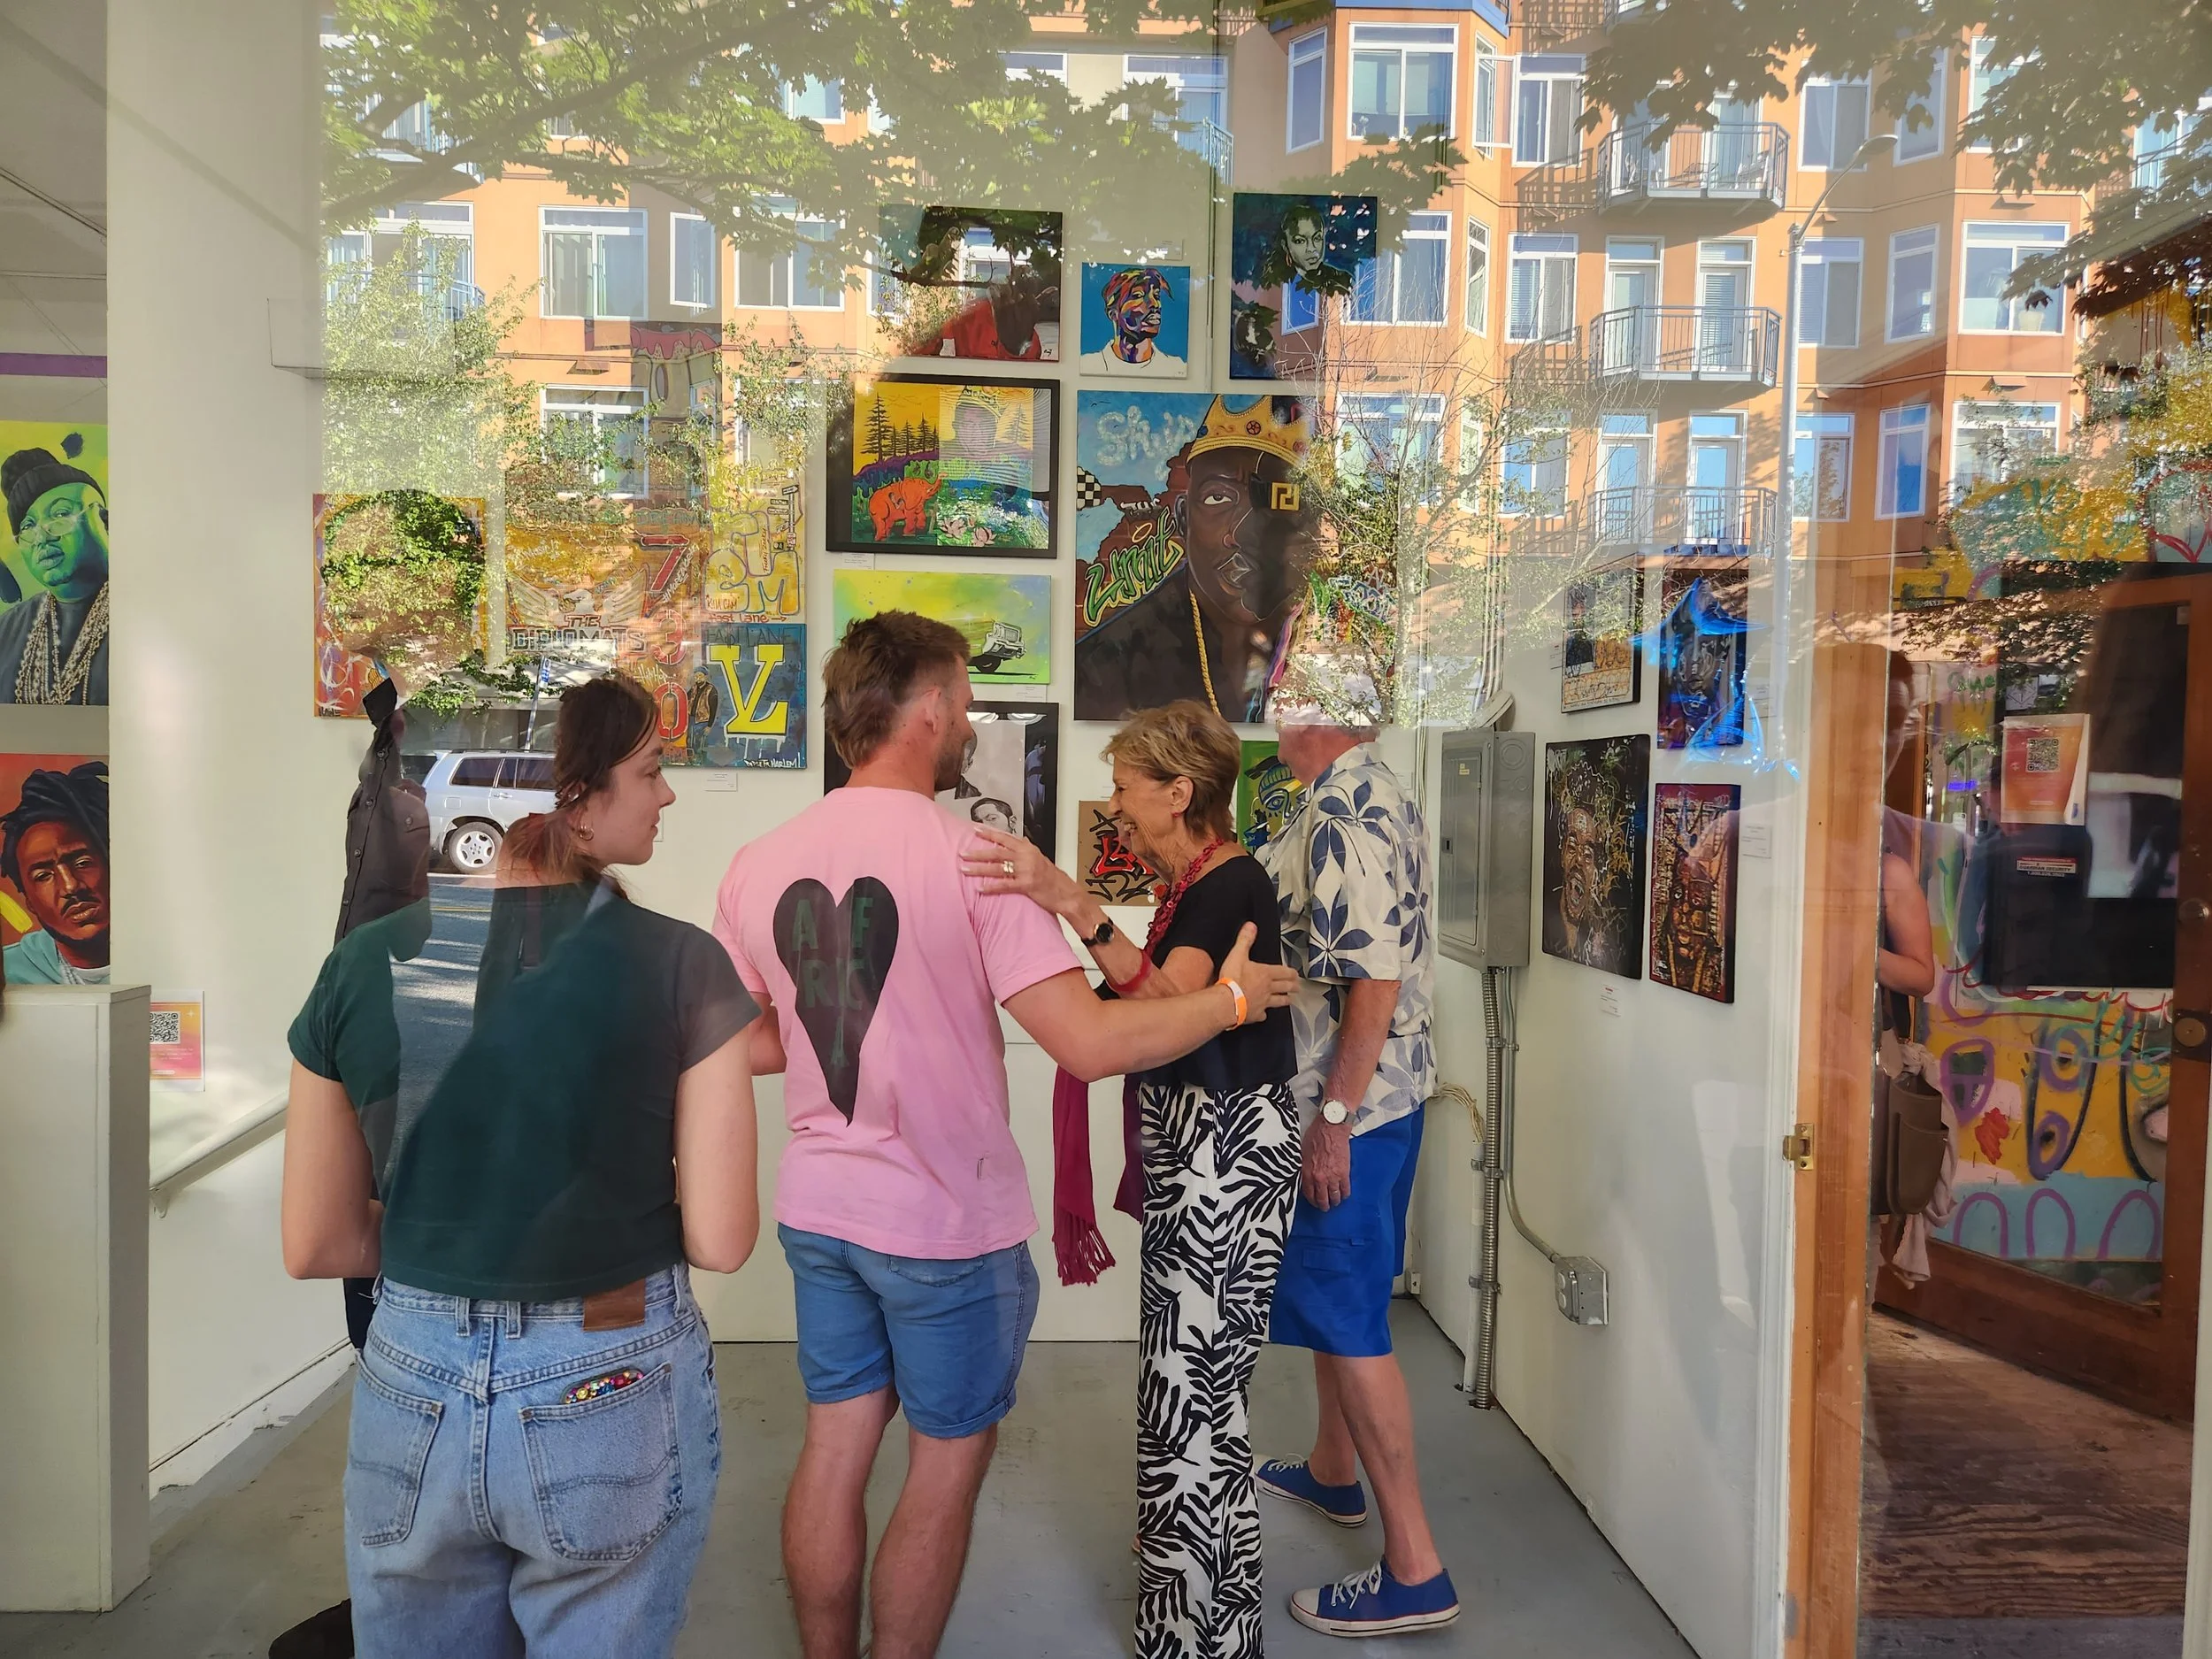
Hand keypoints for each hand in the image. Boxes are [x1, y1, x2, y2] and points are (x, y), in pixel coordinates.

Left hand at [962, 825, 1078, 915]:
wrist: (1066, 893)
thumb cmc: (1053, 877)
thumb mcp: (1040, 857)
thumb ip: (1027, 848)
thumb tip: (1019, 840)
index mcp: (1028, 848)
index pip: (1005, 838)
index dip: (989, 833)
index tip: (974, 829)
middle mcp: (1026, 857)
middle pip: (997, 852)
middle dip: (978, 852)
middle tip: (962, 852)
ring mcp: (1026, 871)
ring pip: (997, 868)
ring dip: (979, 869)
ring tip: (964, 869)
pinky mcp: (1026, 885)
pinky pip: (1004, 885)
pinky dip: (991, 887)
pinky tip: (979, 888)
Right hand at [1217, 921, 1297, 1020]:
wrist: (1226, 1002)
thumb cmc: (1232, 979)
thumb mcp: (1237, 955)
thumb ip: (1245, 940)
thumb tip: (1251, 926)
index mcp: (1265, 973)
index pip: (1284, 972)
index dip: (1291, 973)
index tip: (1295, 974)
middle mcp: (1268, 988)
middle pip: (1285, 987)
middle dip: (1293, 986)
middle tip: (1298, 987)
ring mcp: (1263, 1003)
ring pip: (1279, 1001)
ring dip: (1285, 1000)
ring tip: (1290, 1000)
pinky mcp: (1256, 1014)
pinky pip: (1263, 1014)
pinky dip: (1264, 1014)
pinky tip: (1264, 1014)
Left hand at [1301, 1118, 1351, 1209]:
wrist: (1331, 1128)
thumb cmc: (1316, 1136)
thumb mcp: (1303, 1153)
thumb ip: (1305, 1167)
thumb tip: (1306, 1176)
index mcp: (1307, 1173)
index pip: (1308, 1194)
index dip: (1312, 1200)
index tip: (1314, 1201)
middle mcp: (1319, 1178)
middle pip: (1322, 1199)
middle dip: (1323, 1205)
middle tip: (1325, 1207)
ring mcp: (1333, 1177)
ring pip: (1334, 1197)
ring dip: (1334, 1201)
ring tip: (1335, 1202)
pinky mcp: (1344, 1173)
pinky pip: (1345, 1190)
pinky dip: (1344, 1194)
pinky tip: (1344, 1194)